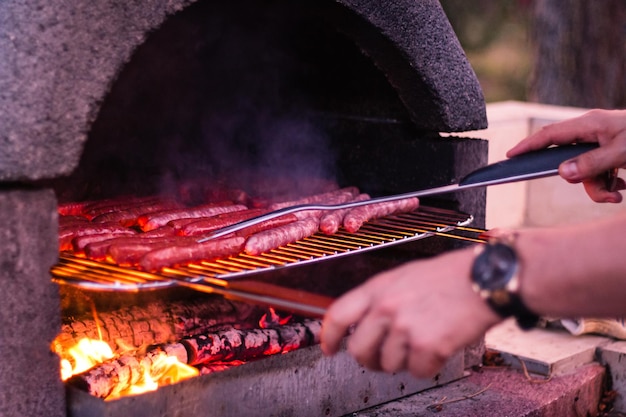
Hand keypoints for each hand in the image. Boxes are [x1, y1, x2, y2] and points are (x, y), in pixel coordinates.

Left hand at [320, 248, 500, 377]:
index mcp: (377, 288)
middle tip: (383, 358)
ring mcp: (404, 327)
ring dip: (404, 361)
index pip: (338, 315)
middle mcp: (386, 307)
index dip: (330, 337)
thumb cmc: (450, 276)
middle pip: (358, 350)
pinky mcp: (426, 346)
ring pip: (388, 364)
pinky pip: (416, 371)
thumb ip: (382, 298)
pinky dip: (428, 366)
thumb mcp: (405, 276)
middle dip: (369, 360)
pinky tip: (439, 346)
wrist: (484, 278)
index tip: (330, 348)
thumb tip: (366, 323)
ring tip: (422, 342)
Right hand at [507, 109, 625, 202]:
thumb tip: (562, 173)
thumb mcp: (620, 152)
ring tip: (618, 192)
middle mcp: (592, 133)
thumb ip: (590, 163)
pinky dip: (609, 184)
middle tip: (602, 191)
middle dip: (583, 181)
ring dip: (599, 187)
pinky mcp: (613, 154)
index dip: (528, 146)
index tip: (511, 156)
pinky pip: (600, 174)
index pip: (549, 135)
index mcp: (589, 124)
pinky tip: (622, 186)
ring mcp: (603, 143)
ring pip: (585, 172)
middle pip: (569, 161)